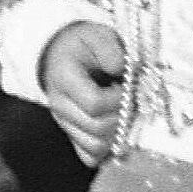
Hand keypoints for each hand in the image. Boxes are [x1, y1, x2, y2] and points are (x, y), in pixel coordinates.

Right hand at [41, 20, 125, 162]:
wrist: (62, 55)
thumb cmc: (84, 45)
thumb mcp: (97, 35)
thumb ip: (110, 49)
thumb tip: (121, 69)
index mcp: (64, 78)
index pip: (94, 103)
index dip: (118, 99)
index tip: (128, 87)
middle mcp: (60, 105)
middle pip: (96, 128)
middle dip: (122, 117)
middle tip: (132, 102)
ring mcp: (65, 124)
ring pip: (95, 147)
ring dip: (117, 134)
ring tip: (125, 115)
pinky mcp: (73, 135)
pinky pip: (90, 157)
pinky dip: (107, 150)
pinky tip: (117, 131)